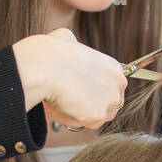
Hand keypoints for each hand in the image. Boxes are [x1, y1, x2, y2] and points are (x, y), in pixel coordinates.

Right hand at [13, 28, 127, 127]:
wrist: (42, 65)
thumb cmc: (50, 51)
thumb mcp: (65, 38)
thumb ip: (73, 44)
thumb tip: (68, 42)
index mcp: (113, 66)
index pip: (110, 86)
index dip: (94, 91)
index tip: (80, 92)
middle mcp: (118, 83)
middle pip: (109, 104)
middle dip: (91, 105)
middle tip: (70, 100)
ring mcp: (110, 101)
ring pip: (97, 115)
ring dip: (79, 112)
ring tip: (60, 100)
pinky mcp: (98, 116)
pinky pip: (83, 123)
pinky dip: (69, 118)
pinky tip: (58, 105)